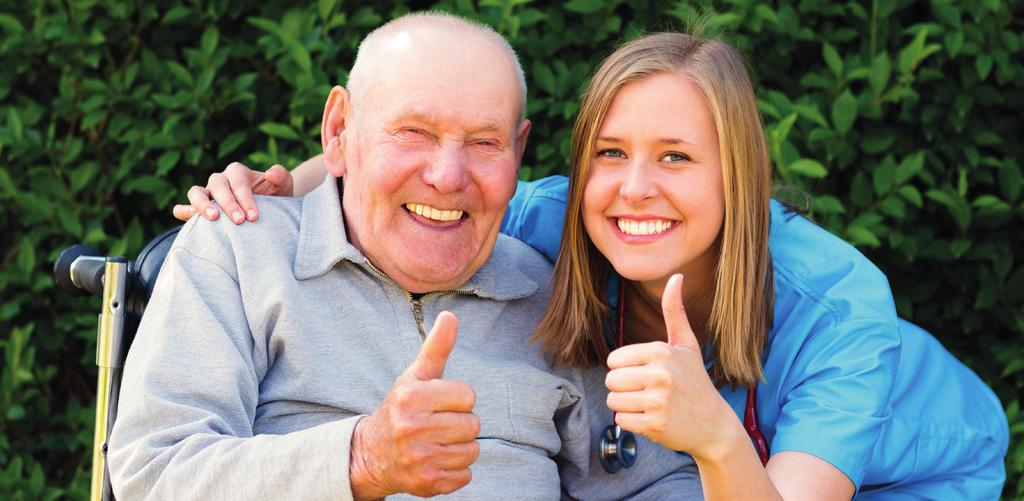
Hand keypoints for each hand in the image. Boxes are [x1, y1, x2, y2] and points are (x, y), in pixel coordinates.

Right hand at [172, 162, 293, 223]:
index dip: (245, 199)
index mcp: (238, 172)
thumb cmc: (275, 196)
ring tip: (213, 219)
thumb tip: (270, 173)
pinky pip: (184, 206)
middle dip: (228, 203)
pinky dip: (183, 210)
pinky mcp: (199, 208)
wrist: (269, 209)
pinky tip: (187, 217)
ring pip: (196, 192)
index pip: (238, 182)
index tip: (253, 216)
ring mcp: (208, 193)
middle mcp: (220, 180)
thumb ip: (280, 176)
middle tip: (240, 221)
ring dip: (202, 204)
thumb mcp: (284, 185)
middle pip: (218, 185)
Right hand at [349, 312, 479, 499]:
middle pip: (472, 424)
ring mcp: (420, 458)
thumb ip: (436, 348)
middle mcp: (412, 428)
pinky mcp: (427, 483)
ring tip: (438, 442)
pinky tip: (436, 460)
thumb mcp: (414, 376)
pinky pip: (466, 475)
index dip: (458, 398)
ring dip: (460, 447)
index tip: (440, 403)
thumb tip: (451, 315)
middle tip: (438, 424)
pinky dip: (456, 470)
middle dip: (460, 423)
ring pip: (472, 450)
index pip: (468, 395)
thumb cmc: (400, 408)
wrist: (371, 455)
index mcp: (411, 397)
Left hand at [605, 274, 733, 456]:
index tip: (646, 374)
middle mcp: (660, 375)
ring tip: (649, 405)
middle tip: (647, 392)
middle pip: (610, 381)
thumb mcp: (686, 344)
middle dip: (624, 388)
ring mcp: (658, 401)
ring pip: (613, 401)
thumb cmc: (695, 380)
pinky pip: (621, 421)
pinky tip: (652, 419)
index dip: (625, 369)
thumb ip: (674, 311)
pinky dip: (632, 423)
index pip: (614, 360)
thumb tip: (676, 275)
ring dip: (626, 406)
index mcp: (661, 352)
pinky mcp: (654, 425)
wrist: (714, 424)